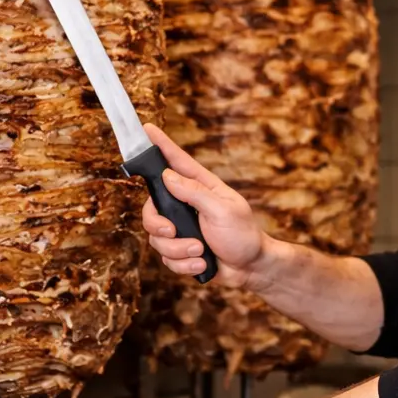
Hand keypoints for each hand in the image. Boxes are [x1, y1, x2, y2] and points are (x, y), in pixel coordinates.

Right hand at [140, 124, 266, 288]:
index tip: (146, 128)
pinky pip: (165, 258)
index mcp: (200, 187)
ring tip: (200, 252)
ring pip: (157, 238)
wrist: (250, 269)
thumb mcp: (223, 211)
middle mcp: (186, 205)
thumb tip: (167, 176)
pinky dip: (183, 265)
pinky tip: (201, 265)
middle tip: (172, 232)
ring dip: (178, 251)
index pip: (176, 161)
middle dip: (158, 225)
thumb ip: (194, 193)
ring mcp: (181, 228)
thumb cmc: (243, 235)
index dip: (160, 145)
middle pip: (151, 208)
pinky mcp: (180, 250)